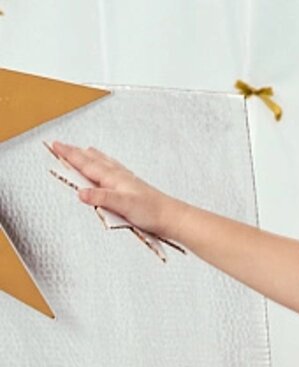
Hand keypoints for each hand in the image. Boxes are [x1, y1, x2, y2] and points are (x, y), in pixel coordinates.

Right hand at [49, 141, 173, 238]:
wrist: (172, 217)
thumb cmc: (152, 212)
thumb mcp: (123, 205)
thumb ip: (102, 198)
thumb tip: (81, 193)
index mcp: (113, 178)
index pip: (85, 164)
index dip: (69, 155)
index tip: (55, 146)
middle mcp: (118, 176)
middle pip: (92, 160)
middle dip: (75, 153)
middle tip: (61, 145)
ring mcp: (126, 181)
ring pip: (104, 163)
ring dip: (91, 156)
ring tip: (84, 150)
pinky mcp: (133, 188)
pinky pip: (115, 171)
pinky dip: (107, 165)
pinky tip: (111, 168)